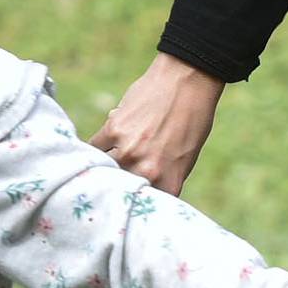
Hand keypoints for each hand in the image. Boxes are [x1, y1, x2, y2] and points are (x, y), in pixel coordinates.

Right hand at [96, 53, 225, 194]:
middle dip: (117, 186)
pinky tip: (97, 147)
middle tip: (114, 183)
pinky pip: (94, 147)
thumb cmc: (193, 119)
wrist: (187, 82)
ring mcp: (127, 150)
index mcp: (169, 180)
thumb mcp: (186, 156)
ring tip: (102, 166)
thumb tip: (138, 182)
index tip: (129, 202)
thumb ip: (163, 174)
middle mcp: (146, 170)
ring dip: (102, 167)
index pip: (145, 205)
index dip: (135, 203)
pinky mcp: (113, 129)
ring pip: (103, 170)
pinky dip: (95, 147)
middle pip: (120, 190)